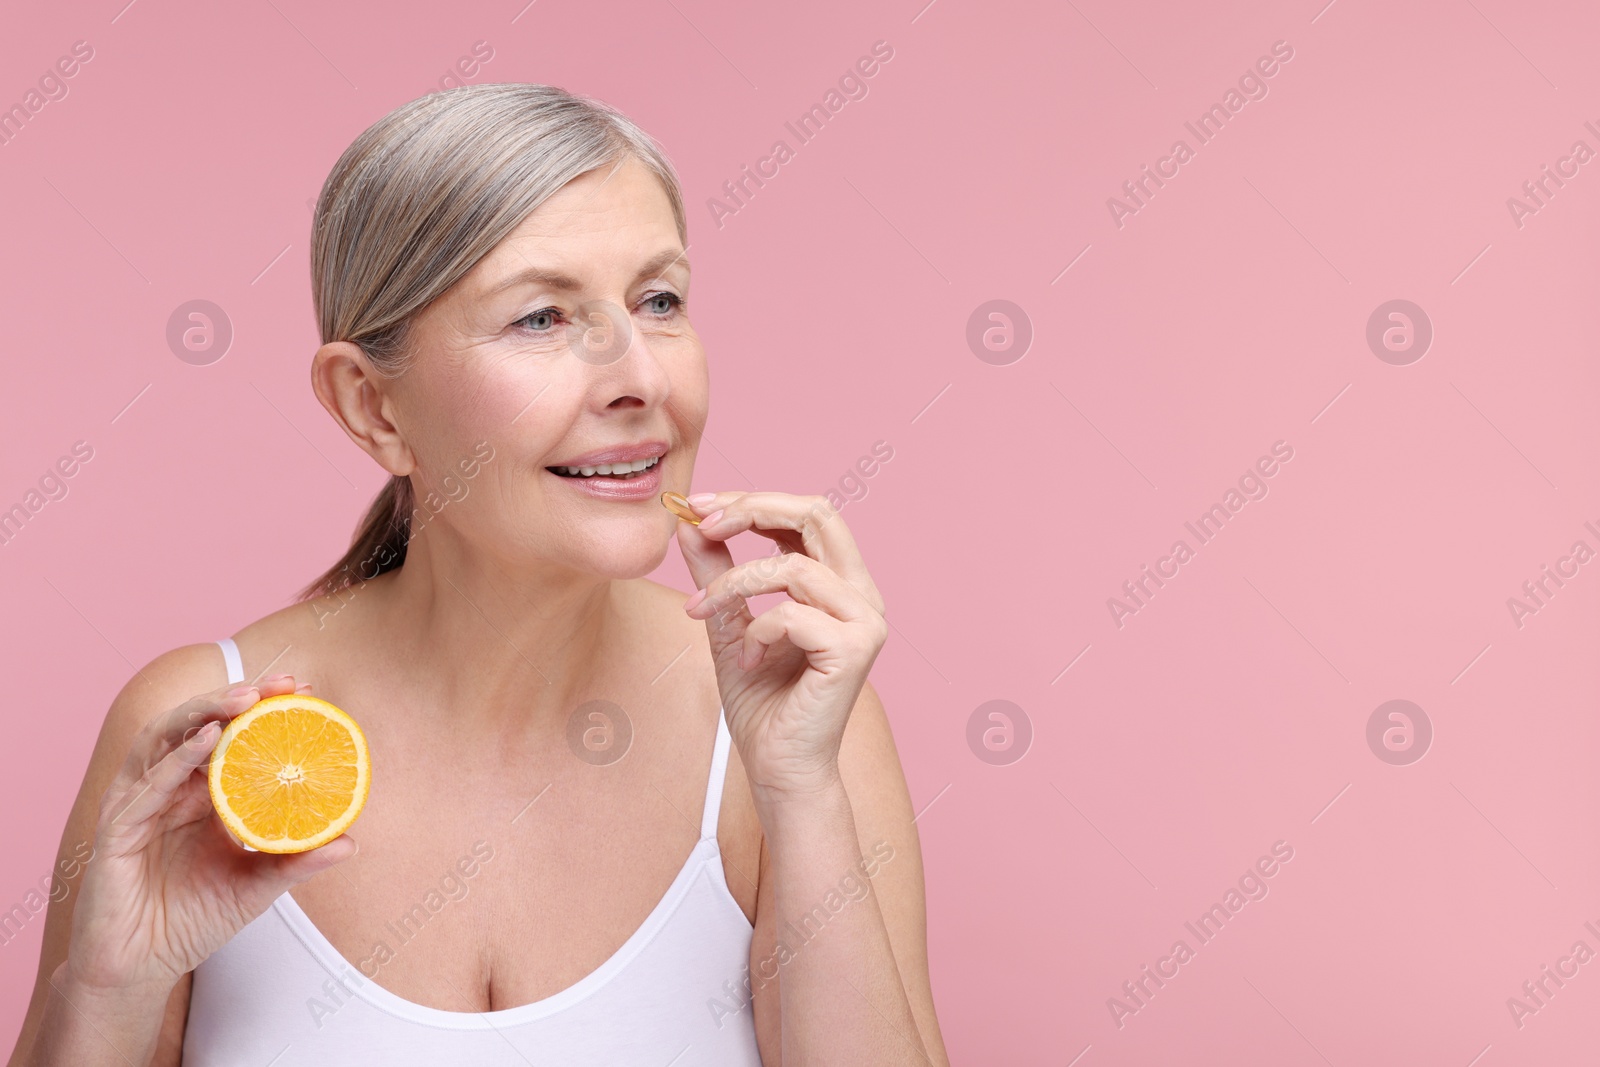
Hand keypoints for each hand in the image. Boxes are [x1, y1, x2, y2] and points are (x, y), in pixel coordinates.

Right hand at [65, 677, 355, 994]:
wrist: (140, 969)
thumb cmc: (193, 920)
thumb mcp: (257, 887)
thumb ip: (296, 860)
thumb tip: (351, 841)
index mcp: (200, 794)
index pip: (231, 736)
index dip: (264, 710)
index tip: (306, 691)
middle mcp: (168, 788)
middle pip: (198, 724)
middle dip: (237, 698)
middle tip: (281, 685)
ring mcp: (139, 803)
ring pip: (165, 739)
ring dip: (203, 712)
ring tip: (244, 701)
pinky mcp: (115, 829)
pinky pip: (147, 785)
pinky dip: (177, 758)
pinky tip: (207, 740)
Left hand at [672, 492, 887, 802]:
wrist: (778, 767)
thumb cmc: (762, 703)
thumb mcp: (728, 622)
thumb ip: (716, 572)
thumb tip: (690, 523)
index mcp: (840, 582)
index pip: (807, 513)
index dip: (753, 499)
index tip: (698, 506)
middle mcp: (862, 595)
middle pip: (817, 512)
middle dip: (751, 508)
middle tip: (701, 523)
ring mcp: (865, 620)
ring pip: (791, 565)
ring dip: (734, 583)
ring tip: (706, 613)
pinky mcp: (854, 648)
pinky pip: (791, 613)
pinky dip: (755, 630)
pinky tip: (746, 660)